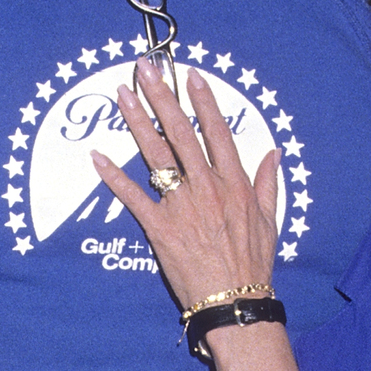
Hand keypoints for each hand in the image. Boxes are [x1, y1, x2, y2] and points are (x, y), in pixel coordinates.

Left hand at [91, 62, 279, 315]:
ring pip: (155, 155)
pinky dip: (113, 177)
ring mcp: (182, 206)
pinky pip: (132, 196)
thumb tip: (273, 153)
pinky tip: (97, 157)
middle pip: (180, 133)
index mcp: (234, 183)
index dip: (204, 101)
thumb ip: (268, 183)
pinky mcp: (160, 228)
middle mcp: (207, 187)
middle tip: (145, 70)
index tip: (191, 76)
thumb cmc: (252, 263)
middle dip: (162, 97)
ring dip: (136, 122)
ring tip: (121, 96)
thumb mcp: (270, 220)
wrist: (233, 300)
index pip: (216, 132)